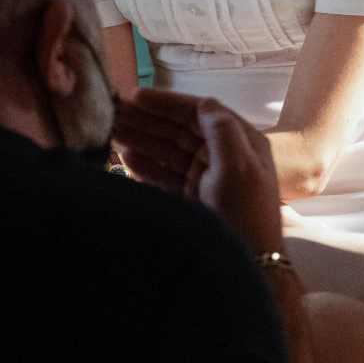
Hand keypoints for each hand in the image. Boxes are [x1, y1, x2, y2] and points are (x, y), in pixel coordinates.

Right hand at [116, 89, 284, 255]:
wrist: (250, 265)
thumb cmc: (246, 213)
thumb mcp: (239, 168)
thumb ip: (221, 131)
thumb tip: (204, 102)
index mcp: (240, 142)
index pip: (199, 112)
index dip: (168, 103)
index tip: (136, 96)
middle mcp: (223, 155)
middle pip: (180, 130)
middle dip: (148, 120)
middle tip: (115, 113)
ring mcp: (207, 178)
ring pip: (169, 151)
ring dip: (142, 140)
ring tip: (113, 131)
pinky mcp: (193, 199)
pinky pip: (166, 175)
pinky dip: (146, 166)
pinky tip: (126, 158)